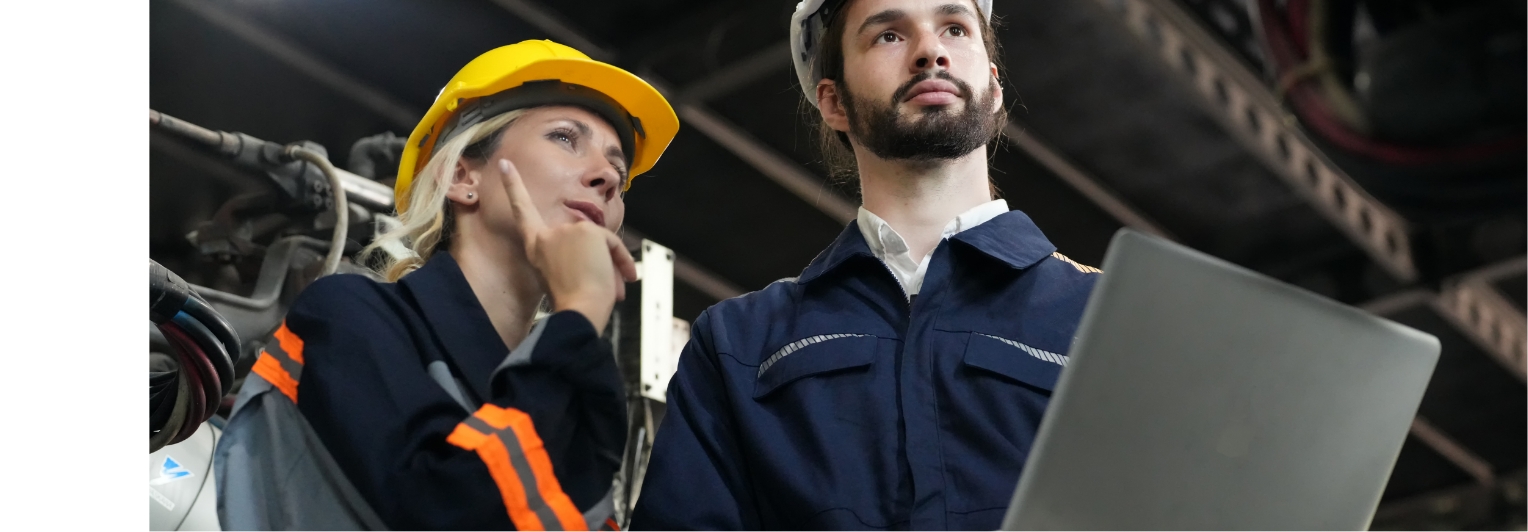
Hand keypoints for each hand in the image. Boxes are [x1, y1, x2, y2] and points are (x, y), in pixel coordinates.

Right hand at [496, 158, 637, 332]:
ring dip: (612, 265)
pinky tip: (625, 276)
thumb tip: (604, 255)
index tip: (505, 163)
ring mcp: (566, 231)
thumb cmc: (573, 303)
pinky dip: (622, 260)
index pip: (522, 211)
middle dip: (599, 261)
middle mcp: (547, 236)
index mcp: (536, 247)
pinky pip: (612, 242)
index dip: (514, 186)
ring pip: (599, 241)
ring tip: (611, 290)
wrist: (579, 311)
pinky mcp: (585, 231)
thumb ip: (574, 256)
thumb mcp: (565, 275)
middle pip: (582, 237)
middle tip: (608, 291)